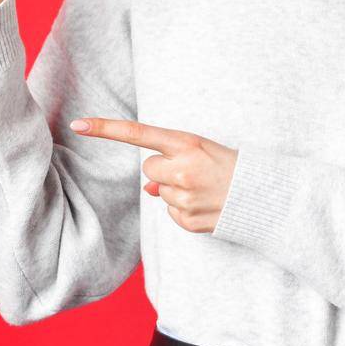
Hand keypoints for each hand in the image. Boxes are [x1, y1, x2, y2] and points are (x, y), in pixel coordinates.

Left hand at [69, 118, 237, 234]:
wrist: (266, 197)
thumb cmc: (233, 167)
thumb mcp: (205, 152)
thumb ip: (173, 161)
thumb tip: (148, 188)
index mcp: (188, 143)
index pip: (139, 134)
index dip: (106, 129)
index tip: (79, 125)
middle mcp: (183, 169)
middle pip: (149, 169)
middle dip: (164, 171)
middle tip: (195, 171)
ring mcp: (185, 196)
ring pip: (160, 193)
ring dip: (177, 192)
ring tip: (206, 189)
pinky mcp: (188, 220)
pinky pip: (171, 214)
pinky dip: (185, 211)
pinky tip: (206, 205)